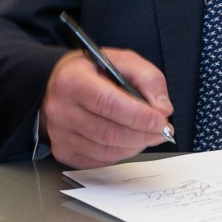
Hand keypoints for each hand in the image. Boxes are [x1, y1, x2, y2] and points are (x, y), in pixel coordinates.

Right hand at [41, 49, 172, 167]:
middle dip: (142, 134)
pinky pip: (99, 161)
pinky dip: (121, 154)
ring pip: (106, 151)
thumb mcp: (122, 60)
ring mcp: (58, 133)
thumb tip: (161, 107)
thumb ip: (147, 78)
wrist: (63, 85)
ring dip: (134, 146)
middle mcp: (60, 109)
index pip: (108, 103)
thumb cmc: (93, 72)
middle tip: (162, 130)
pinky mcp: (63, 151)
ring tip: (147, 135)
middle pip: (108, 132)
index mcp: (72, 80)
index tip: (161, 120)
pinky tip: (128, 141)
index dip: (139, 115)